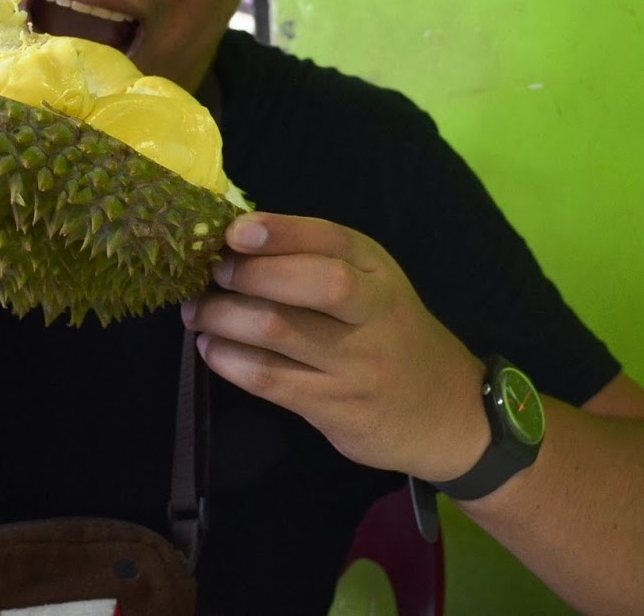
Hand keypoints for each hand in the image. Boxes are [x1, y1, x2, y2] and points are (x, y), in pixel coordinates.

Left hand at [181, 213, 488, 480]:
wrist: (446, 411)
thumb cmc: (392, 334)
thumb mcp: (374, 285)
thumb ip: (318, 262)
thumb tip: (236, 239)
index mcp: (376, 270)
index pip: (329, 239)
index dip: (279, 232)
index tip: (233, 231)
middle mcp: (371, 311)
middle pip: (312, 282)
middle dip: (250, 274)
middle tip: (211, 276)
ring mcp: (354, 363)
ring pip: (279, 331)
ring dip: (224, 317)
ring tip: (198, 313)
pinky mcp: (334, 407)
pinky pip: (270, 379)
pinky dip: (229, 360)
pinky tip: (211, 350)